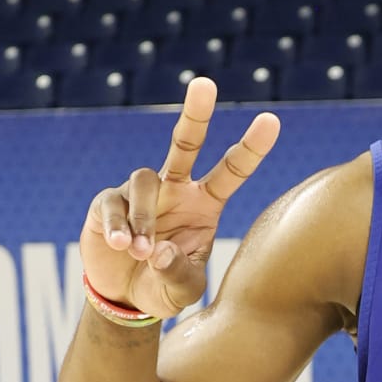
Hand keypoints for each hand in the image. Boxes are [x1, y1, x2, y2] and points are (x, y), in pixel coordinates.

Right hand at [80, 78, 280, 318]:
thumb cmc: (163, 286)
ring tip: (140, 251)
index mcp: (205, 204)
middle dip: (196, 113)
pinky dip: (119, 223)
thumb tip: (160, 251)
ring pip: (145, 180)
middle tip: (206, 84)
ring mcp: (141, 193)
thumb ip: (178, 274)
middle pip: (186, 142)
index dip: (251, 147)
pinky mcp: (108, 202)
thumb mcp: (182, 290)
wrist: (124, 297)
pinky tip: (122, 245)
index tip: (272, 120)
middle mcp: (175, 189)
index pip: (232, 171)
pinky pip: (113, 202)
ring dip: (144, 216)